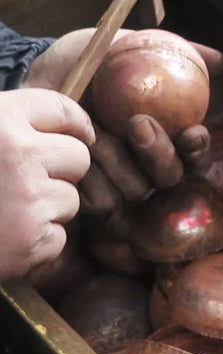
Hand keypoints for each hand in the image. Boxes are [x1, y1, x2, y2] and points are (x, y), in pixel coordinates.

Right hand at [0, 89, 93, 281]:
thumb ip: (8, 127)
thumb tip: (66, 127)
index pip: (61, 109)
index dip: (76, 123)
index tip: (84, 135)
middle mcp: (19, 154)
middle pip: (78, 157)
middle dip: (60, 173)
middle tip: (24, 185)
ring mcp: (28, 197)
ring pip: (70, 199)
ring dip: (45, 210)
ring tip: (4, 214)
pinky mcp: (30, 238)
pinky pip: (57, 237)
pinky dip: (35, 244)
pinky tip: (4, 240)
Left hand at [23, 28, 222, 215]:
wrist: (42, 77)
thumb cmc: (91, 64)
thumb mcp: (133, 46)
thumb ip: (179, 53)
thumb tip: (222, 61)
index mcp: (168, 137)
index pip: (195, 155)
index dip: (198, 149)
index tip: (192, 130)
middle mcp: (148, 166)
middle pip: (171, 178)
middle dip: (159, 154)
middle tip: (137, 123)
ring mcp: (119, 185)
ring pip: (137, 190)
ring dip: (118, 160)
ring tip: (95, 129)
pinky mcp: (89, 199)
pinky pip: (103, 201)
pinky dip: (93, 176)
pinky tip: (81, 149)